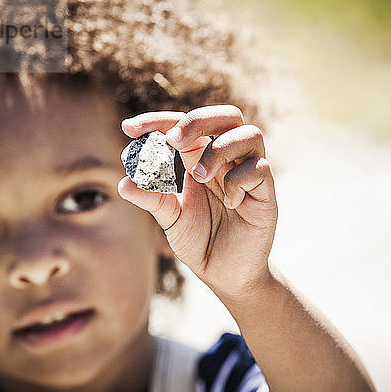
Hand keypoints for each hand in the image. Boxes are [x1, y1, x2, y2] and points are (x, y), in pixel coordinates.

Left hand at [118, 105, 277, 298]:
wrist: (226, 275)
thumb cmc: (200, 241)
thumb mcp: (171, 219)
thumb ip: (152, 198)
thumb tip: (124, 183)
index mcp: (201, 158)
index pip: (185, 126)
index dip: (158, 120)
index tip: (129, 129)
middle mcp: (228, 160)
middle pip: (227, 115)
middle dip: (198, 120)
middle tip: (173, 140)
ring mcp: (249, 175)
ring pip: (250, 134)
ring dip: (219, 150)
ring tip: (199, 177)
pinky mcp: (266, 195)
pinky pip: (261, 169)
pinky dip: (239, 179)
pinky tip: (228, 202)